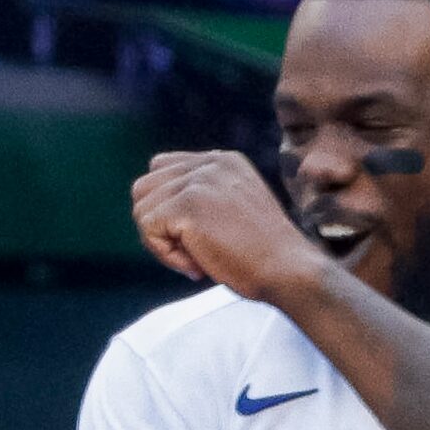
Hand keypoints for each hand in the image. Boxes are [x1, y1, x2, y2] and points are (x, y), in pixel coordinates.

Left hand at [129, 152, 329, 302]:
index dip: (165, 209)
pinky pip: (148, 229)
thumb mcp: (232, 212)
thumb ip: (201, 200)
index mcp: (222, 161)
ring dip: (161, 242)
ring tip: (197, 258)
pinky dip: (166, 255)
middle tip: (192, 252)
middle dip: (157, 225)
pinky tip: (197, 265)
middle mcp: (210, 163)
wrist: (287, 268)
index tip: (195, 237)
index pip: (161, 170)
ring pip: (141, 209)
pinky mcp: (188, 203)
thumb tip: (152, 212)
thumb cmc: (262, 255)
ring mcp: (198, 180)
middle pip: (144, 187)